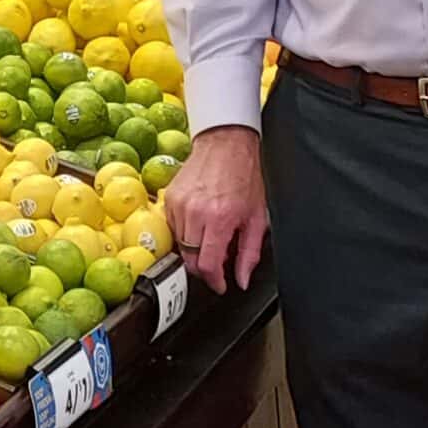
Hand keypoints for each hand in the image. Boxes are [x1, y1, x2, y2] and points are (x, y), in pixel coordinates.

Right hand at [163, 126, 269, 293]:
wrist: (226, 143)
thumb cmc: (244, 175)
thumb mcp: (257, 217)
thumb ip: (250, 253)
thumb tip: (241, 279)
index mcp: (220, 219)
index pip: (207, 265)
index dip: (214, 281)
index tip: (220, 284)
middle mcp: (195, 212)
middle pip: (190, 260)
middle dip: (204, 269)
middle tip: (217, 264)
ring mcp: (179, 204)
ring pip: (179, 246)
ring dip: (194, 250)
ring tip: (210, 238)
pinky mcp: (169, 198)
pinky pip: (172, 228)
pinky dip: (184, 233)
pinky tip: (199, 224)